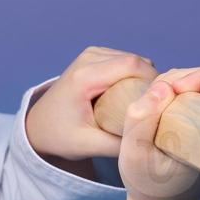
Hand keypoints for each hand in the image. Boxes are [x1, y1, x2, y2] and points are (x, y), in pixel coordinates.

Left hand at [25, 46, 161, 163]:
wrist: (38, 126)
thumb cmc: (60, 136)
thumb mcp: (89, 146)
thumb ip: (120, 144)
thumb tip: (153, 138)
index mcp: (85, 77)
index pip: (132, 66)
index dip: (153, 81)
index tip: (162, 104)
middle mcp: (88, 58)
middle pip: (136, 60)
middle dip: (152, 81)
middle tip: (156, 108)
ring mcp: (91, 54)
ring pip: (134, 59)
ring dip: (144, 79)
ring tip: (144, 105)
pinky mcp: (95, 56)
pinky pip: (126, 61)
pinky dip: (134, 76)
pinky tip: (133, 97)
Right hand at [118, 66, 199, 199]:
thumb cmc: (148, 185)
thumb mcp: (133, 155)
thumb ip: (141, 118)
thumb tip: (163, 86)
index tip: (172, 93)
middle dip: (184, 79)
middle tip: (157, 97)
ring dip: (181, 86)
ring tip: (156, 105)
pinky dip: (181, 96)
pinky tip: (162, 112)